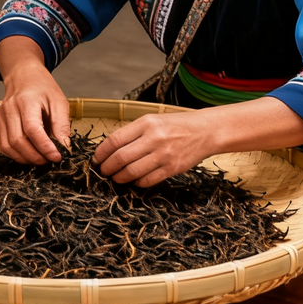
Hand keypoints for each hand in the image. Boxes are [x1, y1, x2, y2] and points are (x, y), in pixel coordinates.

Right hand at [0, 37, 70, 163]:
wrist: (23, 75)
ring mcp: (0, 116)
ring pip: (8, 146)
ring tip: (41, 159)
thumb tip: (64, 147)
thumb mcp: (59, 101)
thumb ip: (62, 124)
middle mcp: (9, 108)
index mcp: (26, 100)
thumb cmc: (43, 87)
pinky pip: (4, 145)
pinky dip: (16, 154)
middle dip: (35, 156)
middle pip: (18, 141)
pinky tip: (29, 154)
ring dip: (25, 158)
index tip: (57, 157)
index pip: (32, 129)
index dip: (44, 147)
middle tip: (50, 160)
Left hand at [93, 111, 214, 186]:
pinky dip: (137, 183)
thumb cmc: (177, 125)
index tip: (97, 158)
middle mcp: (154, 138)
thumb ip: (133, 132)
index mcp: (146, 123)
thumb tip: (110, 149)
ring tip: (116, 178)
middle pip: (120, 158)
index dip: (101, 152)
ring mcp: (164, 154)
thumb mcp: (153, 120)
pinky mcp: (172, 168)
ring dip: (119, 178)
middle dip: (107, 168)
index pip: (115, 140)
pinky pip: (148, 180)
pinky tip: (134, 180)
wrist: (205, 131)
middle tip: (104, 171)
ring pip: (132, 172)